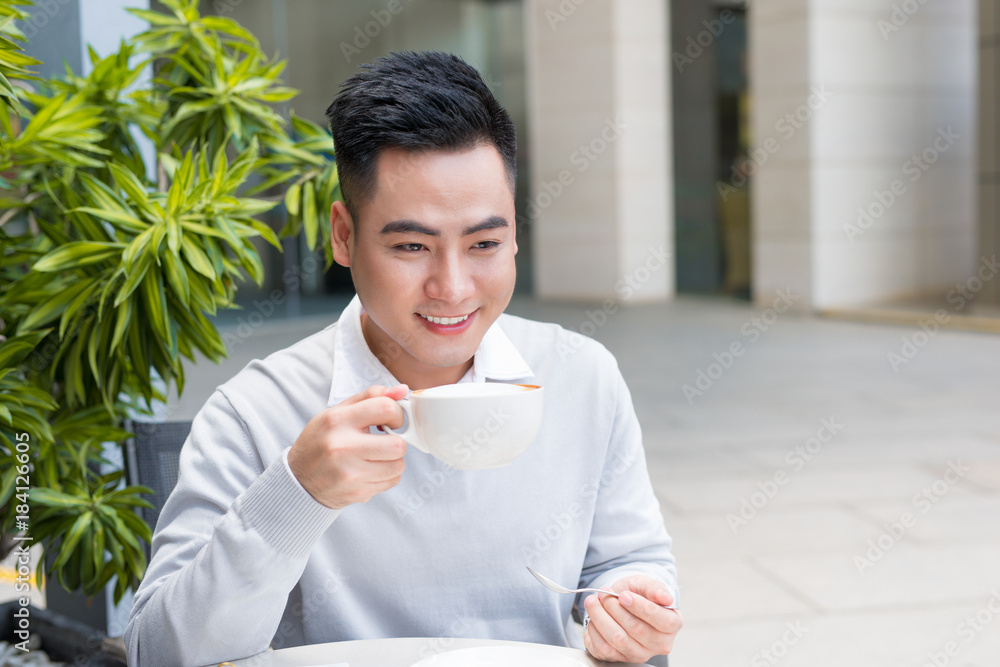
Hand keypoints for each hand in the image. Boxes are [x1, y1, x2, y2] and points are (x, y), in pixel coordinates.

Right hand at [288, 384, 408, 509]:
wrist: (299, 480)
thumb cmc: (321, 441)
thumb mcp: (338, 412)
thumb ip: (370, 397)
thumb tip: (402, 390)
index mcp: (337, 420)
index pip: (385, 408)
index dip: (397, 413)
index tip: (392, 420)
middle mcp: (342, 447)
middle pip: (397, 445)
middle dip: (398, 442)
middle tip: (386, 441)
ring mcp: (349, 473)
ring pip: (398, 466)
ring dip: (393, 460)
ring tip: (376, 457)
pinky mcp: (356, 492)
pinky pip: (391, 481)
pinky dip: (387, 476)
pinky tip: (370, 470)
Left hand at [582, 575, 681, 662]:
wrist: (622, 602)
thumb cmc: (637, 594)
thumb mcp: (645, 584)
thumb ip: (655, 587)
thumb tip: (666, 598)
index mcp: (672, 623)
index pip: (663, 621)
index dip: (641, 607)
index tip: (623, 595)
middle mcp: (660, 644)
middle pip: (636, 629)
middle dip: (614, 607)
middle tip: (604, 593)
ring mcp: (640, 654)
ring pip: (618, 639)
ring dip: (600, 617)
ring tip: (594, 601)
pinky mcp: (620, 659)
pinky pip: (603, 648)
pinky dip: (594, 629)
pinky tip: (594, 617)